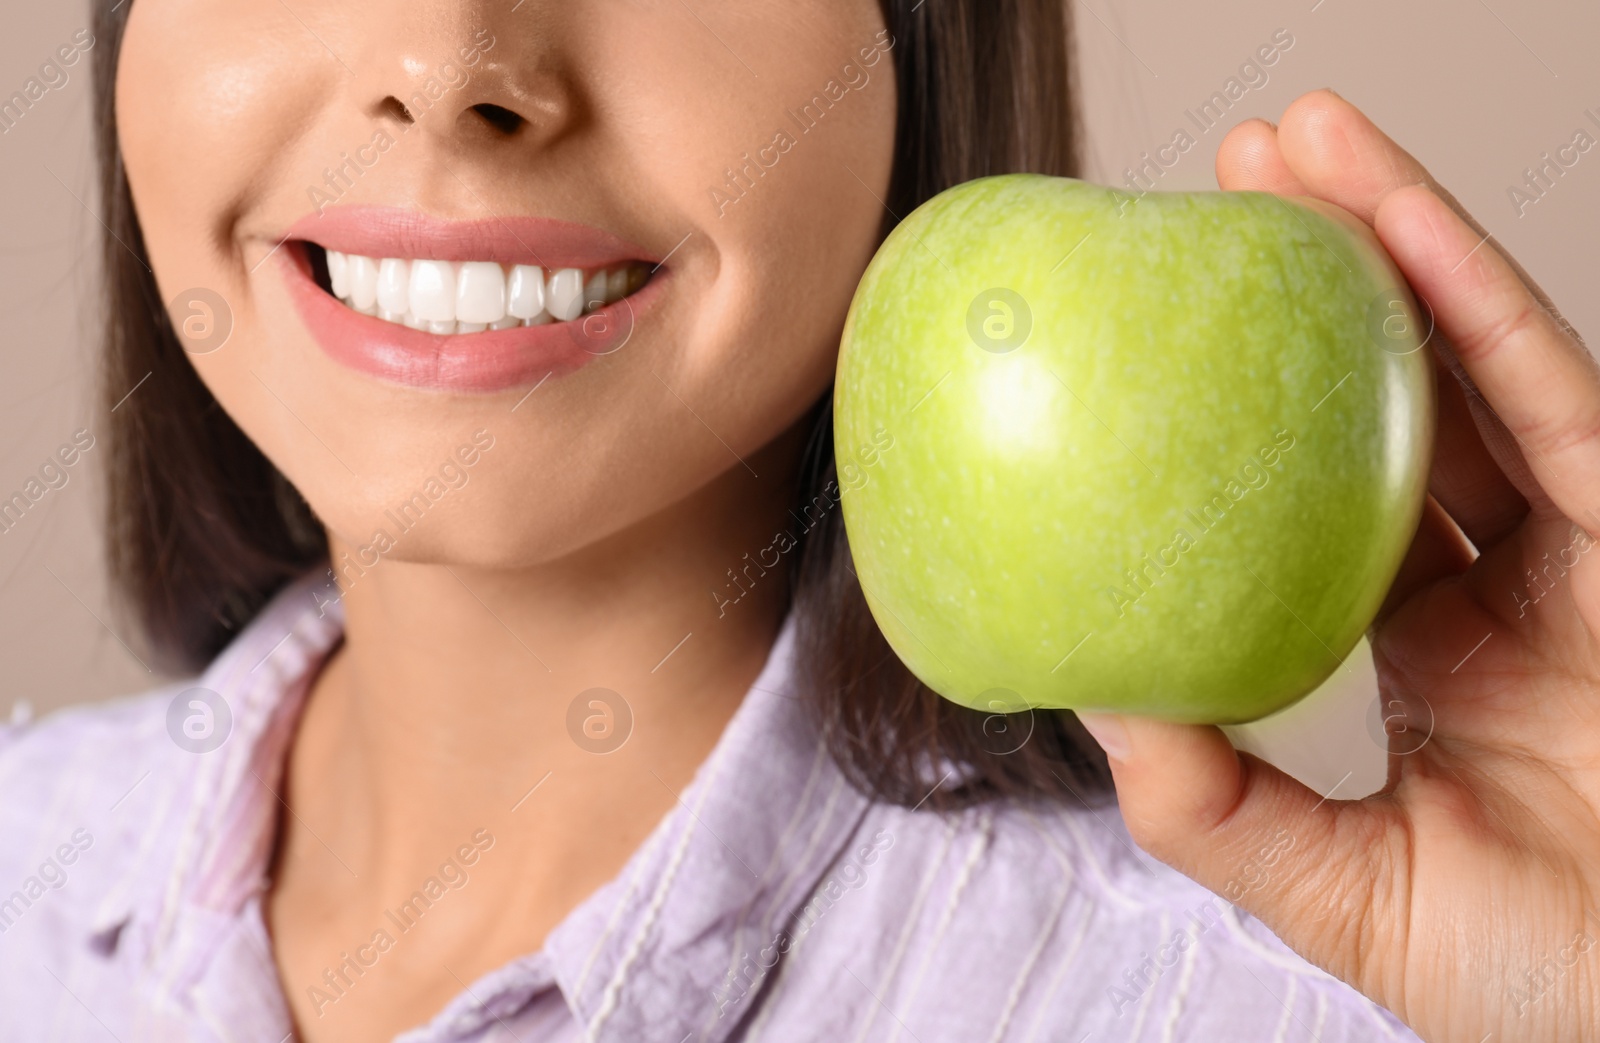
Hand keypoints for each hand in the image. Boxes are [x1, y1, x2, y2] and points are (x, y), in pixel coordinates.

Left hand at [1075, 89, 1599, 1042]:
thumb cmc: (1536, 988)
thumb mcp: (1337, 893)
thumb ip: (1217, 807)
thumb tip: (1098, 701)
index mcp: (1433, 654)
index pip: (1334, 496)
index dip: (1260, 409)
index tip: (1171, 328)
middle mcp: (1510, 585)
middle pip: (1406, 402)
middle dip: (1327, 281)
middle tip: (1233, 175)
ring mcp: (1587, 552)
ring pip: (1482, 366)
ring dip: (1396, 239)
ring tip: (1301, 138)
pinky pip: (1562, 401)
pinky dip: (1483, 301)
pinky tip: (1403, 218)